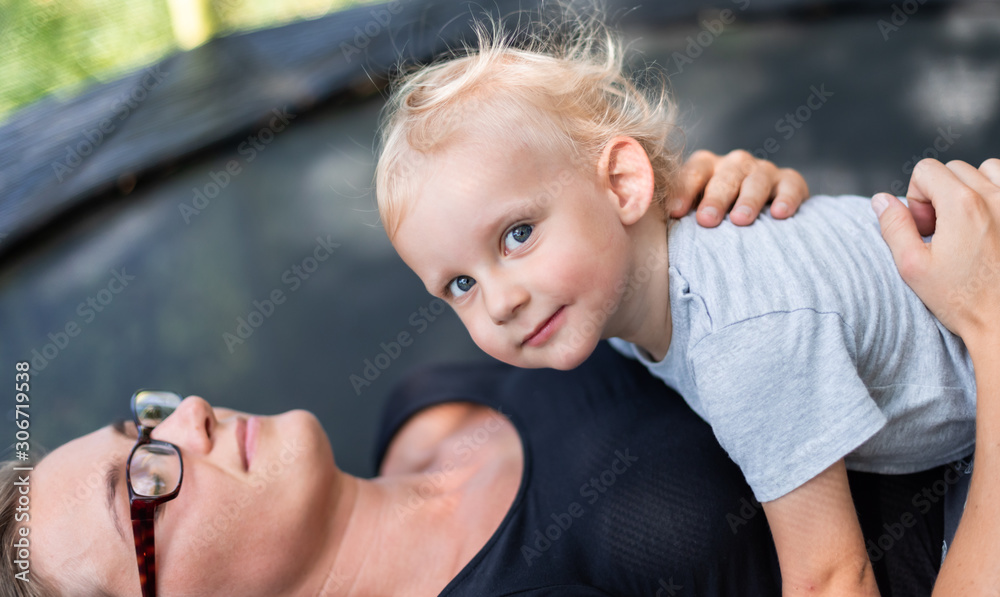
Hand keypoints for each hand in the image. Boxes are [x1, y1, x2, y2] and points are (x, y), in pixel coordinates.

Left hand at [667, 149, 809, 226]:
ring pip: (756, 180)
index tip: (675, 214)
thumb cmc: (715, 219)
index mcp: (705, 167)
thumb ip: (675, 215)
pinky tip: (779, 214)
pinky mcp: (789, 181)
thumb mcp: (693, 212)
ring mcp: (762, 170)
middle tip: (707, 220)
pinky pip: (790, 185)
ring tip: (740, 220)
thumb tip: (645, 225)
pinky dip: (786, 198)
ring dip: (748, 200)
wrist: (759, 216)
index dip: (683, 191)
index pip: (692, 173)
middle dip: (714, 198)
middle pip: (724, 177)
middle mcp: (734, 164)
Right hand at [872, 158, 999, 348]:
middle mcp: (994, 197)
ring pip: (987, 170)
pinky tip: (990, 222)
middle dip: (941, 194)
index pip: (926, 170)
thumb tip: (882, 200)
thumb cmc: (962, 300)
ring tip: (968, 224)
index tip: (924, 228)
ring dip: (971, 190)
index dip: (916, 198)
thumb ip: (894, 227)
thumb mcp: (912, 267)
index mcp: (962, 205)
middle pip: (954, 170)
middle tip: (942, 232)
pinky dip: (996, 194)